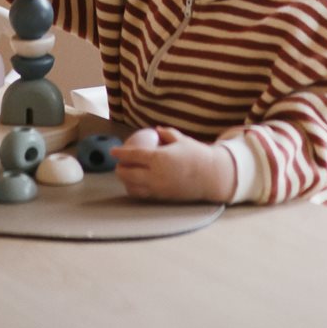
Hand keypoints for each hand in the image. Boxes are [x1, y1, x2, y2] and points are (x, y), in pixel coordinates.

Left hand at [110, 127, 235, 202]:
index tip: (113, 151)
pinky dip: (135, 190)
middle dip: (119, 169)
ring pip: (133, 187)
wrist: (213, 176)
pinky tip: (135, 185)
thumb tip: (155, 130)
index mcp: (159, 158)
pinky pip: (143, 195)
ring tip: (125, 175)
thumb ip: (166, 133)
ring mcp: (158, 188)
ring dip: (125, 181)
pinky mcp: (163, 197)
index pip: (133, 156)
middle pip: (127, 173)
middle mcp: (156, 174)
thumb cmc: (198, 155)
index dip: (120, 153)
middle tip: (118, 164)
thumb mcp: (182, 140)